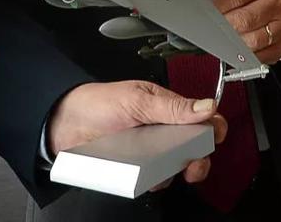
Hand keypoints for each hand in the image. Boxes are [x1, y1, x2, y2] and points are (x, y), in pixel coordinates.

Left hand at [47, 81, 226, 190]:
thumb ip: (172, 106)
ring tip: (161, 168)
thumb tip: (206, 106)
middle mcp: (163, 131)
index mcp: (168, 108)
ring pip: (177, 167)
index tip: (214, 138)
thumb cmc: (99, 103)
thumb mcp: (137, 99)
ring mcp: (152, 151)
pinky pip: (156, 180)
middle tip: (192, 165)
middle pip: (195, 148)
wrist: (66, 124)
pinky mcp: (140, 169)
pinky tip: (145, 176)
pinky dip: (154, 181)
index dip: (213, 128)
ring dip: (175, 171)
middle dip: (199, 159)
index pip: (202, 118)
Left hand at [214, 0, 280, 63]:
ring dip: (233, 43)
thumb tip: (208, 4)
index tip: (206, 11)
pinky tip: (237, 50)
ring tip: (223, 39)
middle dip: (223, 25)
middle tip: (211, 27)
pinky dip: (245, 57)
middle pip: (245, 19)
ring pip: (253, 41)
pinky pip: (260, 56)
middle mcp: (277, 3)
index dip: (219, 5)